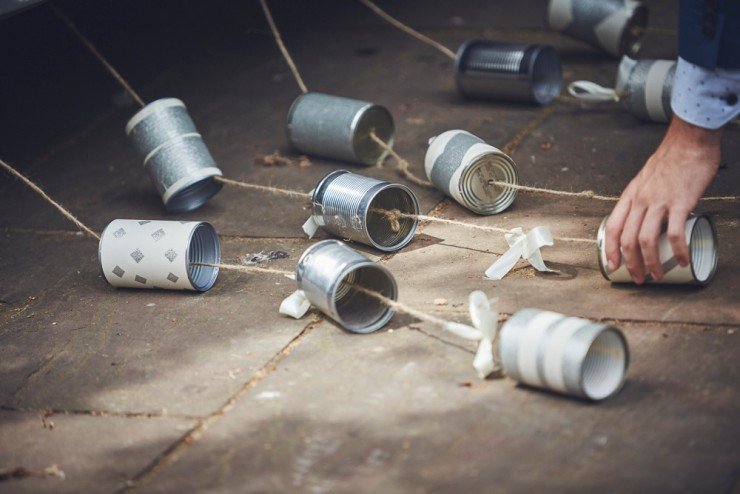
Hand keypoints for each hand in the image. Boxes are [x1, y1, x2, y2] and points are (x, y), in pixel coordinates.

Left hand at [605, 115, 721, 282]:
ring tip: (657, 276)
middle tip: (639, 279)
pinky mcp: (680, 202)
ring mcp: (659, 202)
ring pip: (645, 240)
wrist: (690, 140)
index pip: (612, 227)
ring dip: (650, 263)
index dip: (609, 250)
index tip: (613, 267)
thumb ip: (644, 198)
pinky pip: (674, 234)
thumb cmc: (671, 159)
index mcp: (630, 196)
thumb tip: (647, 218)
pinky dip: (678, 251)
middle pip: (627, 240)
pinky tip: (683, 261)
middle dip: (630, 264)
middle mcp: (640, 200)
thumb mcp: (646, 179)